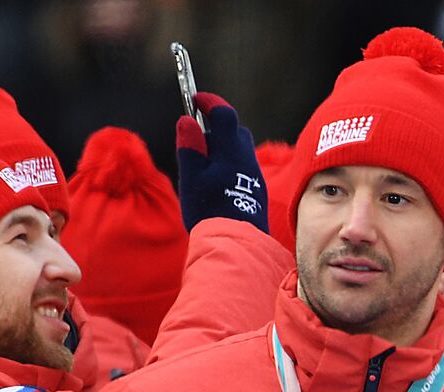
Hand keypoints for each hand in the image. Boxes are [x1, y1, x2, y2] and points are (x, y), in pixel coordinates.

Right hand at [176, 92, 267, 232]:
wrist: (237, 240)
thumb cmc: (210, 208)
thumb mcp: (192, 176)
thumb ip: (189, 146)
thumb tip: (187, 120)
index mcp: (231, 150)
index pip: (224, 113)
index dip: (210, 102)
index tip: (195, 99)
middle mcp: (247, 158)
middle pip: (235, 131)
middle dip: (216, 129)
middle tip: (197, 141)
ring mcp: (254, 174)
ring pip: (239, 150)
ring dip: (223, 149)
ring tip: (203, 168)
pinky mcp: (256, 188)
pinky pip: (243, 167)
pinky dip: (229, 165)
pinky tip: (216, 183)